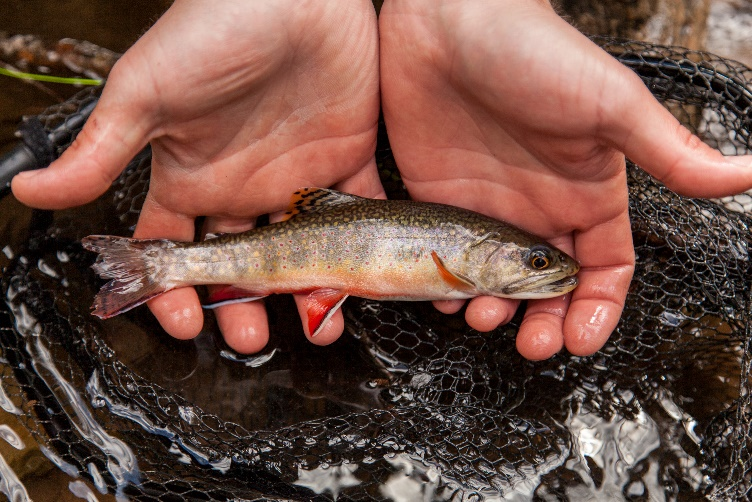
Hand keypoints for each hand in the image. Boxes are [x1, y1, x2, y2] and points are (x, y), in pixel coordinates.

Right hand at [11, 0, 381, 352]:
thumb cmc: (213, 29)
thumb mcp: (147, 93)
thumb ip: (102, 151)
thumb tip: (30, 190)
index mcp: (191, 177)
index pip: (176, 250)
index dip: (175, 291)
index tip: (182, 323)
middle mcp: (242, 186)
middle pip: (241, 265)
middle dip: (243, 307)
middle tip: (250, 339)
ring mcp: (294, 179)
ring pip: (300, 254)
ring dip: (305, 293)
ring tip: (316, 325)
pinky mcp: (345, 162)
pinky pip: (357, 214)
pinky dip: (361, 249)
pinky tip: (361, 280)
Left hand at [379, 0, 751, 359]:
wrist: (449, 18)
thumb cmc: (533, 51)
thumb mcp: (609, 105)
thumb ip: (667, 150)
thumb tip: (747, 175)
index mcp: (586, 192)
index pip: (604, 268)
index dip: (598, 309)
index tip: (583, 340)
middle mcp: (539, 207)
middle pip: (549, 289)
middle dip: (545, 324)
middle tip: (531, 345)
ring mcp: (489, 206)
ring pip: (496, 283)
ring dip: (494, 311)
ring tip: (482, 318)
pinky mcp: (443, 200)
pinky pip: (449, 259)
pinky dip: (447, 286)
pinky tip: (444, 294)